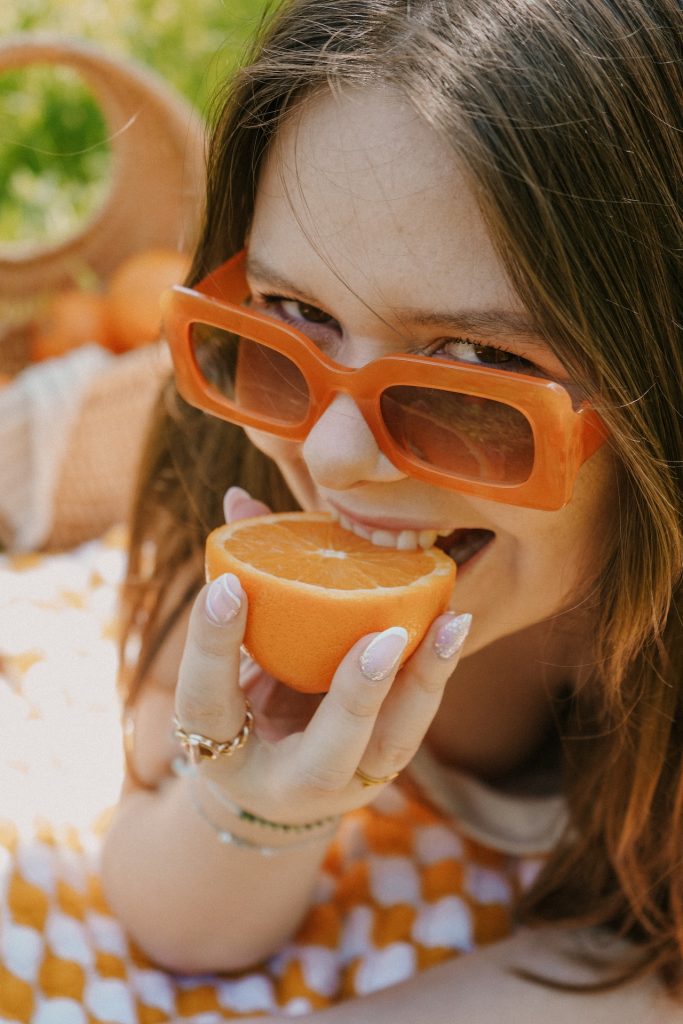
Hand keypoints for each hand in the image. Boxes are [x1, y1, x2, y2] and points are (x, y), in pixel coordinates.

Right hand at [174, 487, 469, 826]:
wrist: (271, 787)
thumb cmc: (239, 708)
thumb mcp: (221, 663)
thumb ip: (235, 594)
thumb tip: (239, 499)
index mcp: (222, 755)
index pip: (208, 704)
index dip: (212, 647)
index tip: (227, 584)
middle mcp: (289, 786)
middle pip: (325, 757)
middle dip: (356, 697)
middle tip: (384, 639)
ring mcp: (346, 783)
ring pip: (392, 747)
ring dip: (422, 682)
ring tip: (451, 621)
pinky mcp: (384, 763)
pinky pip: (415, 720)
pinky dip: (435, 672)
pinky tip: (454, 620)